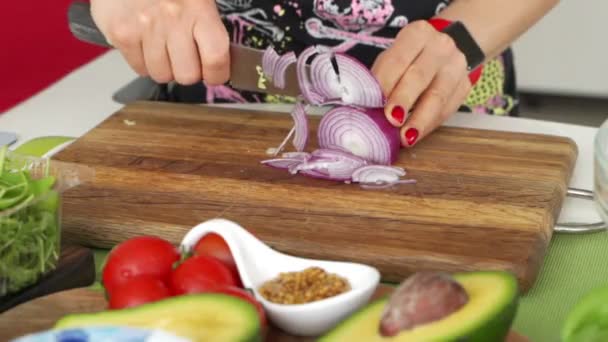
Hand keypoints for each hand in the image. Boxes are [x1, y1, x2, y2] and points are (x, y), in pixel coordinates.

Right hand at [91, 0, 229, 84]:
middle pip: (188, 75)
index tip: (215, 72)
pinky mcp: (121, 33)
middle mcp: (173, 18)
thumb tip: (221, 59)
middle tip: (185, 56)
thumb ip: (210, 24)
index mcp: (199, 8)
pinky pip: (138, 68)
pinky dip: (143, 61)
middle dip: (188, 71)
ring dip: (165, 67)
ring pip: (162, 75)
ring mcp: (144, 27)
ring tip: (163, 46)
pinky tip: (146, 43)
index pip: (216, 58)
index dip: (217, 73)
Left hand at [371, 20, 472, 146]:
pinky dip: (429, 125)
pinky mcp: (464, 86)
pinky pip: (447, 109)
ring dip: (420, 119)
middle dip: (403, 100)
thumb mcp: (392, 58)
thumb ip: (381, 78)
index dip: (386, 83)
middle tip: (391, 120)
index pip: (398, 59)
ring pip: (438, 96)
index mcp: (417, 34)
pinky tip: (416, 136)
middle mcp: (440, 46)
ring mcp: (456, 66)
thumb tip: (365, 106)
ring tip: (405, 137)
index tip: (375, 103)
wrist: (444, 52)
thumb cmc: (408, 59)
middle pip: (419, 76)